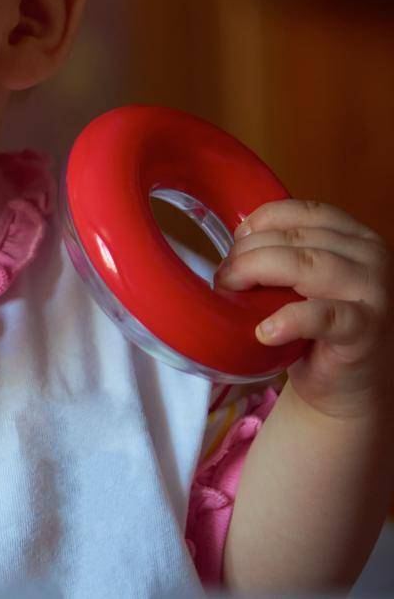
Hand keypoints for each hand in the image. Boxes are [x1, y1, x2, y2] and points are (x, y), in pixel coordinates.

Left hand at [214, 199, 393, 420]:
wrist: (347, 386)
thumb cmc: (318, 327)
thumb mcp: (304, 279)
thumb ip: (285, 253)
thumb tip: (235, 239)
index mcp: (356, 238)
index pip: (305, 212)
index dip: (263, 221)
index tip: (236, 241)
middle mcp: (371, 258)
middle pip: (296, 239)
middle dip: (248, 253)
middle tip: (224, 276)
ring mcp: (373, 292)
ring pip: (306, 266)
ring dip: (256, 274)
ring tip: (231, 292)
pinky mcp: (365, 329)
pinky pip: (323, 316)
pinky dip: (288, 320)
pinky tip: (264, 331)